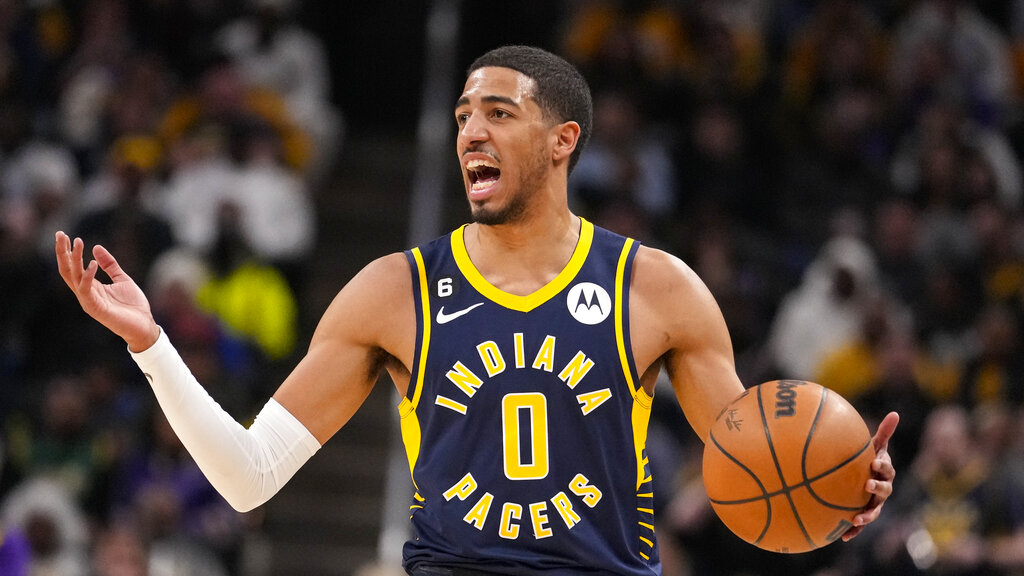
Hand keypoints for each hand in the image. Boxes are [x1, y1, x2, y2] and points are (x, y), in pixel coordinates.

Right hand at [55, 231, 159, 351]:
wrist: (144, 325)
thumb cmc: (133, 305)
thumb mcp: (122, 279)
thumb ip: (110, 265)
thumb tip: (96, 247)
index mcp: (91, 286)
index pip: (72, 267)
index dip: (67, 251)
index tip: (64, 234)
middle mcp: (86, 293)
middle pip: (67, 270)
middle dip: (62, 252)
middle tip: (60, 234)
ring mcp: (89, 301)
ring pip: (74, 277)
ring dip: (74, 259)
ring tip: (77, 242)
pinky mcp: (96, 308)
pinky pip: (86, 290)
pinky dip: (88, 276)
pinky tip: (92, 263)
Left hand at [842, 411, 898, 540]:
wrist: (864, 478)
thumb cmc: (869, 459)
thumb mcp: (875, 446)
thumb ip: (884, 432)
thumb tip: (895, 413)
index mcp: (884, 473)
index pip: (887, 469)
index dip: (882, 466)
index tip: (873, 462)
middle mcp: (882, 490)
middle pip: (884, 491)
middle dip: (877, 489)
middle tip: (867, 485)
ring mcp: (874, 504)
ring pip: (874, 511)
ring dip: (866, 515)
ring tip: (857, 518)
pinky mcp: (864, 514)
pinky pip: (860, 524)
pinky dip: (853, 530)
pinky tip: (843, 537)